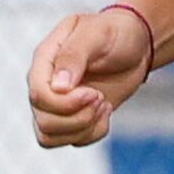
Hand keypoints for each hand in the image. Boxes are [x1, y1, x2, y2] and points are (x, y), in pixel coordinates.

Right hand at [27, 7, 152, 146]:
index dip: (64, 103)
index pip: (38, 94)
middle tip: (101, 97)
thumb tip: (58, 88)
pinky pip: (69, 140)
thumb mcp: (98, 33)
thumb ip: (74, 55)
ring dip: (83, 127)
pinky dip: (92, 133)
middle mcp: (44, 83)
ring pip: (50, 136)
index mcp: (45, 59)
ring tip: (104, 105)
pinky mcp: (70, 117)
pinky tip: (105, 112)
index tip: (93, 93)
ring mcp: (54, 103)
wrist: (135, 45)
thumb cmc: (116, 32)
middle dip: (78, 117)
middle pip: (44, 120)